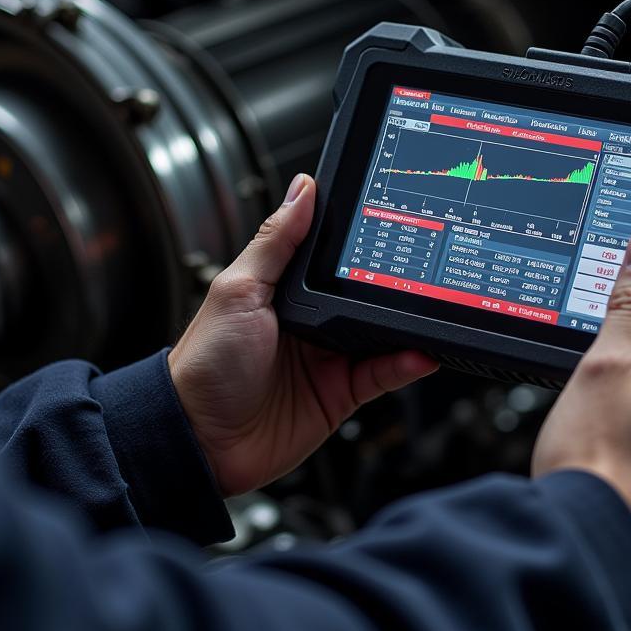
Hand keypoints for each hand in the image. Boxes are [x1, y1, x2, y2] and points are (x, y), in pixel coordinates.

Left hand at [169, 174, 437, 496]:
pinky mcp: (340, 393)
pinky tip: (418, 352)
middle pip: (363, 292)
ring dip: (405, 323)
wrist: (201, 440)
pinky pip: (383, 374)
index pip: (329, 255)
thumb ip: (276, 242)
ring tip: (429, 306)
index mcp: (283, 290)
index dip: (355, 238)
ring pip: (381, 332)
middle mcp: (309, 320)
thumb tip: (302, 190)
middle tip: (420, 265)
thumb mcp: (239, 290)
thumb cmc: (205, 365)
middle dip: (391, 281)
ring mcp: (327, 357)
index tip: (387, 216)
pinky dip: (405, 362)